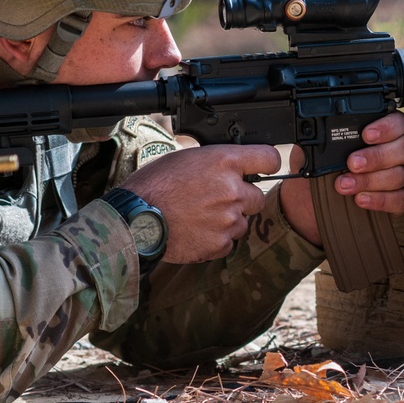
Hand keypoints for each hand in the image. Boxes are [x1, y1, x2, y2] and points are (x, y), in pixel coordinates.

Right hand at [118, 145, 280, 263]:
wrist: (134, 220)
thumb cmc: (153, 186)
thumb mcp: (186, 158)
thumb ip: (215, 163)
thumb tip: (229, 166)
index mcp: (224, 161)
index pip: (269, 158)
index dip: (267, 163)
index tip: (264, 168)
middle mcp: (232, 190)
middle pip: (258, 196)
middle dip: (242, 199)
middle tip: (217, 200)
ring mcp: (228, 219)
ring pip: (243, 221)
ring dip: (229, 220)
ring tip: (199, 216)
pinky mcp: (220, 244)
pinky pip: (229, 242)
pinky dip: (216, 239)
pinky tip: (195, 231)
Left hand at [280, 111, 403, 245]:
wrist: (310, 198)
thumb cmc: (316, 168)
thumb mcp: (313, 149)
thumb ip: (318, 139)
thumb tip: (311, 135)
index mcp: (380, 131)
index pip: (398, 123)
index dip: (387, 127)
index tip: (366, 135)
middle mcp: (393, 151)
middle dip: (377, 156)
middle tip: (352, 163)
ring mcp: (396, 175)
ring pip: (400, 175)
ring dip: (371, 180)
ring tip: (344, 184)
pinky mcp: (395, 199)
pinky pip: (401, 199)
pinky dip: (381, 199)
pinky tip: (361, 199)